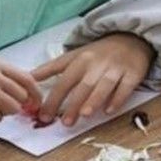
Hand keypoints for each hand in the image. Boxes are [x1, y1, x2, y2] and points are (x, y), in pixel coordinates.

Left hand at [32, 33, 153, 126]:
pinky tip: (109, 110)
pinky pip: (125, 87)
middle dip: (73, 104)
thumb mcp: (72, 56)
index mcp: (79, 61)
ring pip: (104, 85)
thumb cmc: (97, 53)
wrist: (129, 38)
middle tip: (65, 122)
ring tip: (84, 114)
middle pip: (83, 85)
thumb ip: (50, 68)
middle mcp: (96, 65)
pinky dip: (118, 98)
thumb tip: (28, 78)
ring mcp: (115, 69)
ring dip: (94, 99)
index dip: (53, 99)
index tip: (43, 116)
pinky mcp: (133, 73)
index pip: (63, 82)